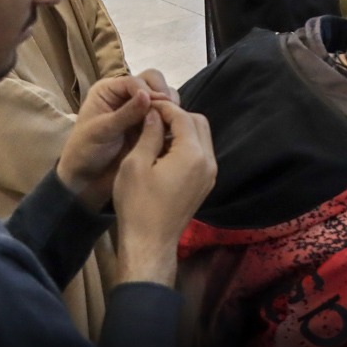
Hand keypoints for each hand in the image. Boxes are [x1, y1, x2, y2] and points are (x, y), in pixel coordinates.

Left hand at [57, 72, 177, 211]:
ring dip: (170, 105)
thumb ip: (126, 113)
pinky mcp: (151, 123)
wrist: (88, 179)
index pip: (134, 80)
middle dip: (162, 92)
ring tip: (171, 121)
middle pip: (153, 80)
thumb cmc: (86, 151)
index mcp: (109, 90)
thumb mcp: (102, 131)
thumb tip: (147, 95)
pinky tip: (174, 129)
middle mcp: (126, 95)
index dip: (147, 90)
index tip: (158, 105)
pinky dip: (173, 117)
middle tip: (169, 110)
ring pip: (164, 95)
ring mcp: (141, 108)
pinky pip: (168, 113)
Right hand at [112, 102, 216, 285]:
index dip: (164, 108)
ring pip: (202, 138)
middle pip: (198, 123)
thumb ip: (148, 135)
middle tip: (152, 117)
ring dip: (182, 130)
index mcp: (193, 154)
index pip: (183, 117)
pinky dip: (186, 145)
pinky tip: (164, 150)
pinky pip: (200, 154)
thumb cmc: (137, 204)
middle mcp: (208, 160)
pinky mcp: (206, 183)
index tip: (147, 103)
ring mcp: (210, 173)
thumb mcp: (135, 165)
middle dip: (177, 116)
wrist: (150, 242)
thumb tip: (155, 114)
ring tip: (155, 133)